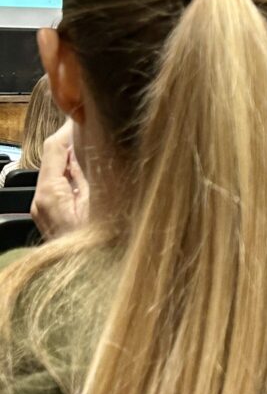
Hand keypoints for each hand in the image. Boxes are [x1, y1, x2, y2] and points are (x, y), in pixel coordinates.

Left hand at [31, 120, 89, 239]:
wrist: (85, 278)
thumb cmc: (96, 245)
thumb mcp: (100, 203)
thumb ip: (91, 173)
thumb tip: (92, 146)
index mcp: (50, 194)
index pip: (54, 148)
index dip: (70, 128)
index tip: (85, 115)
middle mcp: (40, 200)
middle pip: (53, 159)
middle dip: (73, 141)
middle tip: (94, 126)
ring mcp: (43, 210)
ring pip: (57, 172)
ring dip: (74, 157)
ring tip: (96, 144)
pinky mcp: (50, 217)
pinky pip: (60, 186)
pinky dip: (73, 174)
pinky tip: (91, 170)